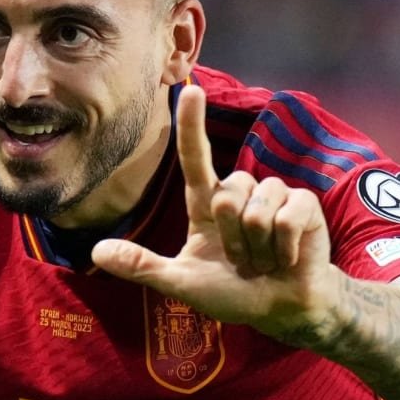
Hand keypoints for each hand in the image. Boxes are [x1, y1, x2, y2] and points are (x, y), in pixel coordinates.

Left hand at [91, 86, 340, 339]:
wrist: (284, 308)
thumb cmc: (233, 293)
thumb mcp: (182, 282)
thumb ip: (142, 267)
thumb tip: (95, 252)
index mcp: (207, 204)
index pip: (196, 159)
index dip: (193, 125)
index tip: (191, 91)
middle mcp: (239, 192)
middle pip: (227, 196)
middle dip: (234, 240)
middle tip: (243, 262)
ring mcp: (274, 195)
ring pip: (256, 210)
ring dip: (258, 248)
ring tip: (265, 261)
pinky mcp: (304, 205)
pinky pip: (286, 218)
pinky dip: (283, 249)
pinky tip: (287, 259)